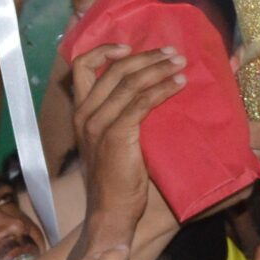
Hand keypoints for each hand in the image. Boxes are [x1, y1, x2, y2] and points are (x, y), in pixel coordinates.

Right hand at [70, 43, 185, 228]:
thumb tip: (148, 93)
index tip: (128, 47)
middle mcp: (84, 114)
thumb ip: (120, 117)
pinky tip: (179, 84)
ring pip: (129, 82)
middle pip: (113, 69)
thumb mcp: (111, 141)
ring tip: (180, 63)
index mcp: (79, 113)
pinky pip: (141, 102)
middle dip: (146, 56)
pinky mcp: (116, 135)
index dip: (104, 50)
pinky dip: (162, 89)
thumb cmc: (117, 181)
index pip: (79, 67)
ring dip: (158, 68)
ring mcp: (98, 125)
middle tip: (172, 53)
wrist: (111, 212)